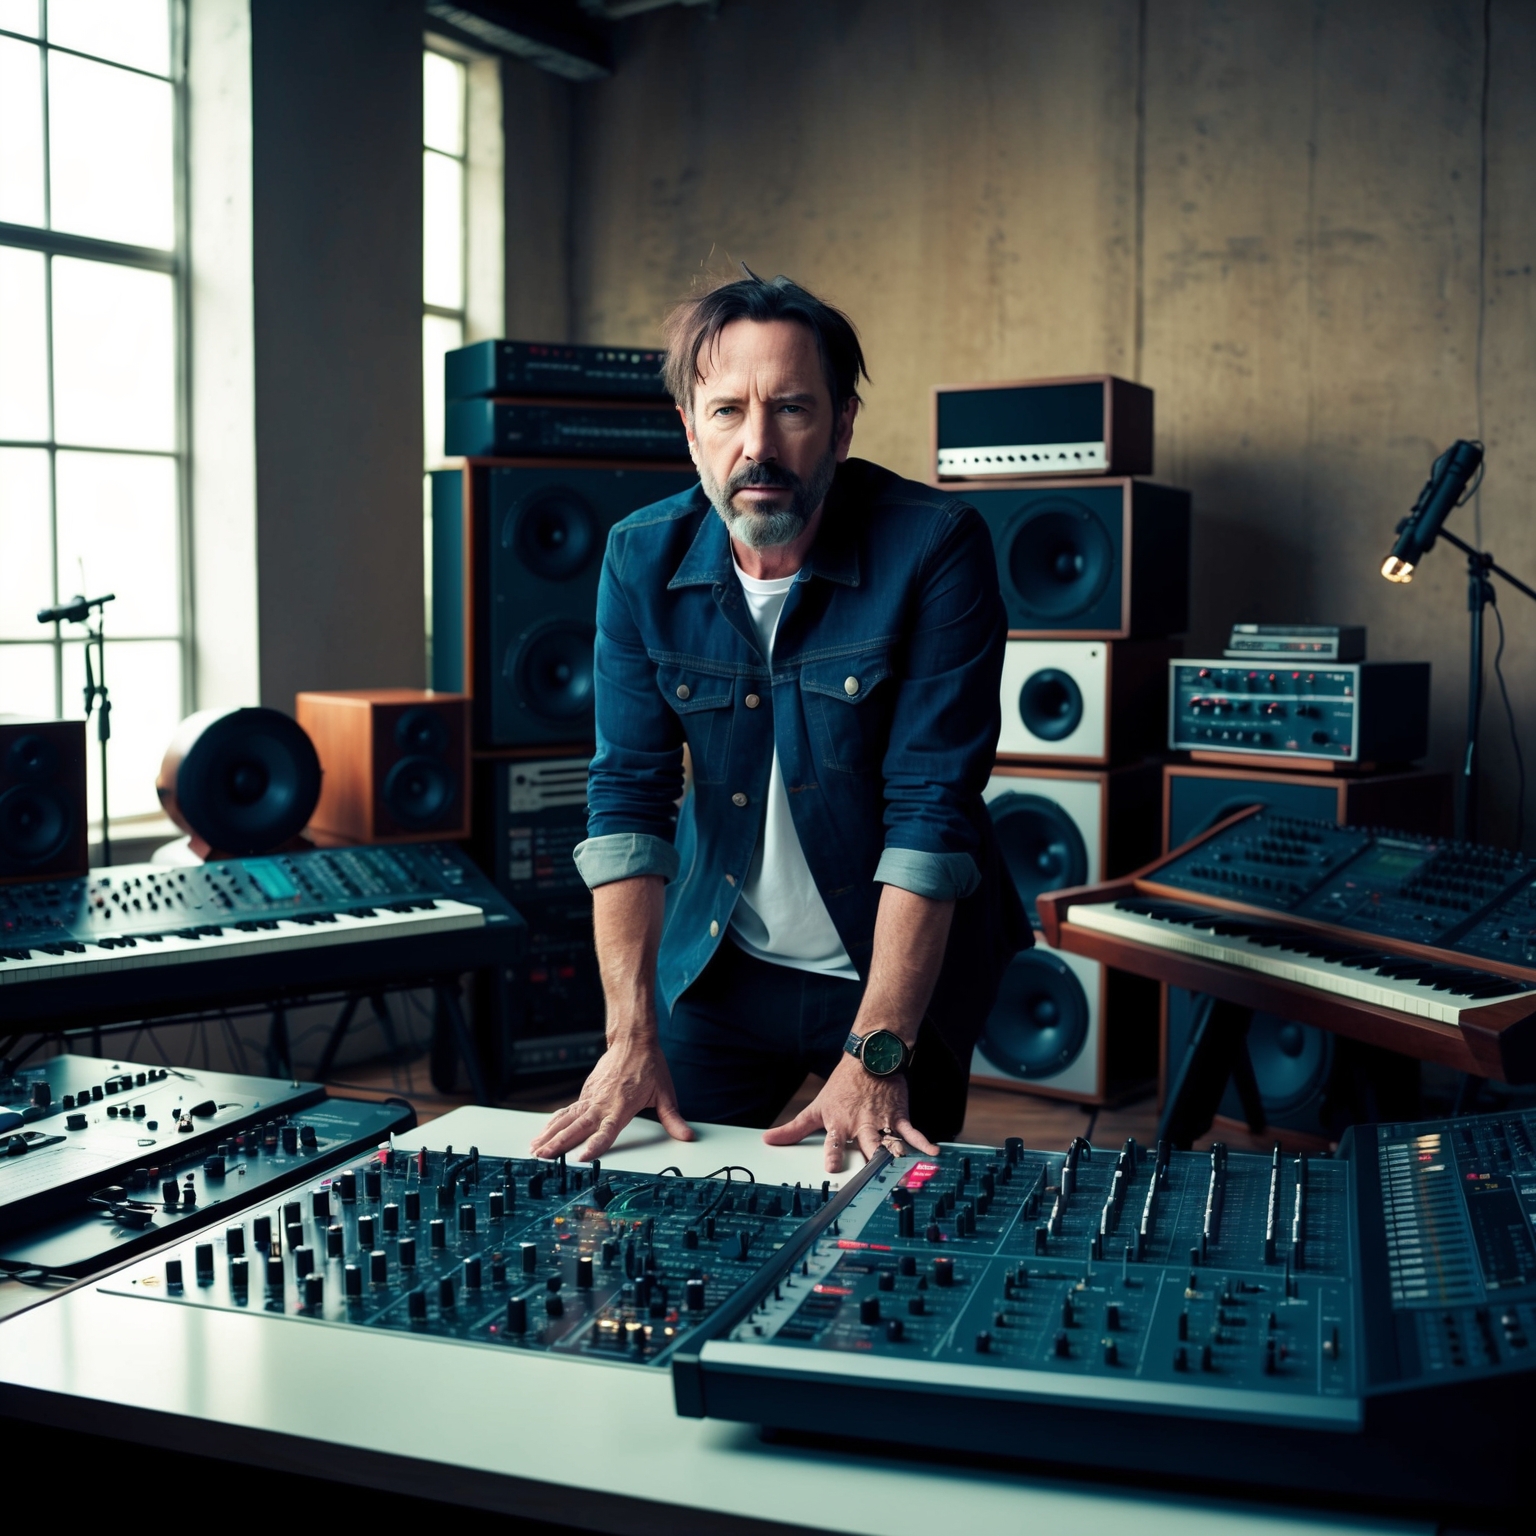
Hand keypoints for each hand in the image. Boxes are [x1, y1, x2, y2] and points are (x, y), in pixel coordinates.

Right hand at [530, 1035, 694, 1161]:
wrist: (633, 1039)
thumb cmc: (648, 1065)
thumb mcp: (665, 1093)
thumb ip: (673, 1118)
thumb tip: (687, 1135)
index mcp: (621, 1107)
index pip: (606, 1131)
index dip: (594, 1145)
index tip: (581, 1157)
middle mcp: (602, 1103)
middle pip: (577, 1127)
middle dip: (559, 1144)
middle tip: (543, 1157)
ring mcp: (591, 1097)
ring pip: (567, 1118)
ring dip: (550, 1134)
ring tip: (535, 1148)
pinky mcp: (586, 1092)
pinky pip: (567, 1110)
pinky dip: (554, 1122)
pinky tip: (544, 1132)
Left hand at [761, 1054, 938, 1172]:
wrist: (869, 1058)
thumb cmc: (841, 1087)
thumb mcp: (816, 1107)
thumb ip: (794, 1129)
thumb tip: (767, 1140)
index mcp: (839, 1124)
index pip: (833, 1142)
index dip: (832, 1154)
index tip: (831, 1169)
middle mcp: (860, 1124)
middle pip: (866, 1145)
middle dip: (870, 1160)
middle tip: (874, 1177)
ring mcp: (881, 1121)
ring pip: (889, 1141)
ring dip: (897, 1155)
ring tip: (905, 1171)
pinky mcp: (899, 1116)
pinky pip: (912, 1132)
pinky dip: (923, 1143)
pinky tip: (934, 1153)